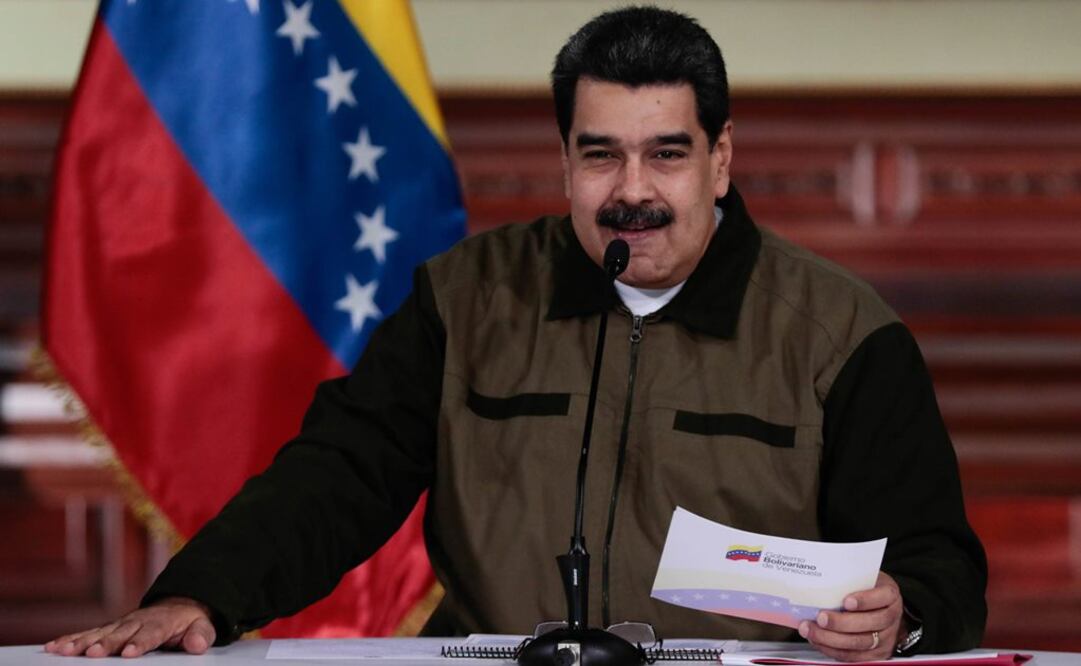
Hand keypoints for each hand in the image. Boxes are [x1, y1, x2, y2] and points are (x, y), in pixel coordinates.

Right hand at [43, 597, 215, 657]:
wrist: (179, 605)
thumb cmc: (189, 621)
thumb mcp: (202, 626)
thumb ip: (202, 635)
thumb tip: (198, 644)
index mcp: (161, 623)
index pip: (150, 634)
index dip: (140, 643)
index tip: (129, 652)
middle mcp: (137, 621)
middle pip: (120, 633)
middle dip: (105, 643)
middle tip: (92, 653)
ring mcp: (121, 624)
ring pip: (99, 633)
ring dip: (81, 642)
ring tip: (63, 650)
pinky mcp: (110, 629)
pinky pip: (88, 633)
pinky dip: (71, 639)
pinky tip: (54, 646)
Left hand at [798, 571, 903, 661]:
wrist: (882, 608)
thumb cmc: (866, 589)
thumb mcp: (863, 578)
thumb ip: (847, 580)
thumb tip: (819, 582)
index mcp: (889, 595)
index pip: (882, 598)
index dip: (865, 600)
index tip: (846, 601)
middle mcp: (891, 617)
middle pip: (870, 623)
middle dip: (841, 623)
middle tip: (821, 617)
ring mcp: (886, 638)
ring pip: (860, 642)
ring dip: (831, 638)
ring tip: (812, 630)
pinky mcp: (877, 654)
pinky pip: (854, 656)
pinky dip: (832, 649)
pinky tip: (818, 640)